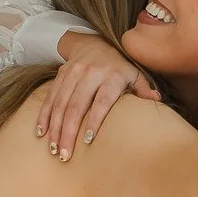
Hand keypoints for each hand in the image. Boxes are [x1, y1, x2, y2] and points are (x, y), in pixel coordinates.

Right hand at [37, 33, 160, 160]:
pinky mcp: (60, 75)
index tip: (88, 141)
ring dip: (55, 128)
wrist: (94, 41)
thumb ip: (143, 87)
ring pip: (61, 104)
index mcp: (110, 76)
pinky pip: (50, 97)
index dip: (94, 121)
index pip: (101, 102)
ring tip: (53, 149)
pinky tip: (41, 132)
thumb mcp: (134, 73)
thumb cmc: (119, 66)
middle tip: (65, 155)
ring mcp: (73, 74)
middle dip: (69, 132)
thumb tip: (156, 99)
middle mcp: (90, 74)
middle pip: (76, 106)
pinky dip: (45, 115)